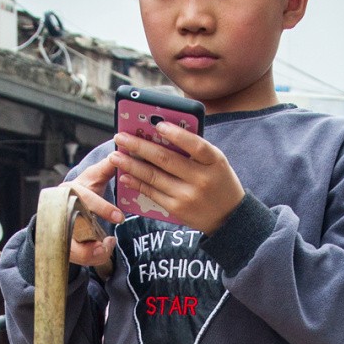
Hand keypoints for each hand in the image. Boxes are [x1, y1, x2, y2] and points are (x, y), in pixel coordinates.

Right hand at [67, 154, 122, 274]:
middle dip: (91, 240)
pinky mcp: (61, 247)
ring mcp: (57, 231)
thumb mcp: (93, 178)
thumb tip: (121, 152)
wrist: (60, 212)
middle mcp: (59, 212)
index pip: (83, 199)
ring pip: (74, 248)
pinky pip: (77, 258)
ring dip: (93, 252)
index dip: (101, 208)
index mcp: (68, 192)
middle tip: (110, 241)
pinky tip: (102, 251)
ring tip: (107, 247)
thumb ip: (106, 168)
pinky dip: (92, 257)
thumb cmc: (82, 193)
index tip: (119, 217)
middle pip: (74, 228)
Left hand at [111, 126, 243, 234]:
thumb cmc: (219, 182)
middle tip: (120, 137)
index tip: (157, 125)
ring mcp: (187, 196)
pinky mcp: (177, 209)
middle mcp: (201, 179)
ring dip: (131, 165)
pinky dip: (137, 183)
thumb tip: (162, 132)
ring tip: (115, 156)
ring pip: (154, 177)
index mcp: (214, 162)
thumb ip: (195, 149)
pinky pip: (152, 193)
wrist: (229, 217)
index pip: (195, 145)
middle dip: (139, 147)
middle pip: (166, 160)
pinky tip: (124, 175)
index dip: (176, 135)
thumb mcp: (216, 162)